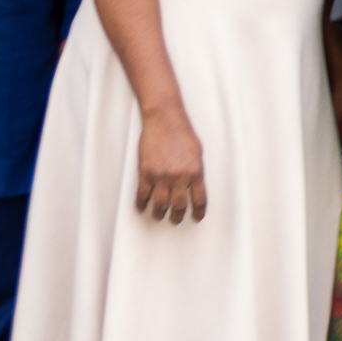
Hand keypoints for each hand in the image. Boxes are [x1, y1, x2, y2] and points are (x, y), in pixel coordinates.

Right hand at [134, 104, 206, 222]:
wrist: (164, 120)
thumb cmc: (182, 133)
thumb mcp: (197, 153)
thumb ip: (196, 172)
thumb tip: (195, 188)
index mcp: (196, 173)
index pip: (199, 200)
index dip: (198, 212)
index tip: (196, 217)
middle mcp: (179, 178)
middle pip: (179, 206)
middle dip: (177, 217)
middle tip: (175, 220)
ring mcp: (161, 176)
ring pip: (160, 205)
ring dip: (159, 214)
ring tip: (159, 216)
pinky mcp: (146, 173)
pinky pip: (143, 195)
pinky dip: (142, 204)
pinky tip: (142, 207)